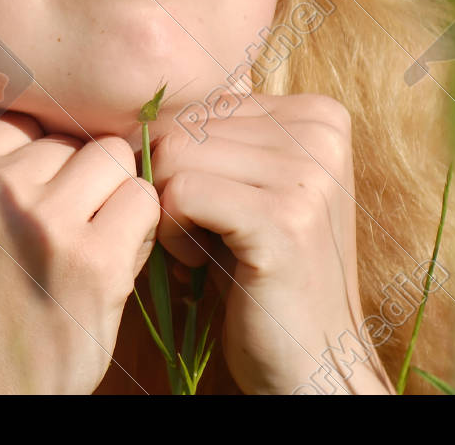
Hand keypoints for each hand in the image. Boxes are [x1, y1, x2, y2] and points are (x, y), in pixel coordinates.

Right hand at [0, 33, 160, 393]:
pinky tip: (110, 258)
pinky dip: (138, 227)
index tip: (29, 199)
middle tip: (54, 229)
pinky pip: (142, 199)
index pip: (18, 114)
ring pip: (110, 156)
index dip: (36, 155)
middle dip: (72, 174)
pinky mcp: (92, 260)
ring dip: (110, 194)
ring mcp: (41, 220)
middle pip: (66, 134)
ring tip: (86, 236)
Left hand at [153, 91, 392, 393]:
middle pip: (179, 125)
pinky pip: (178, 193)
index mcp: (316, 114)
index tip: (212, 208)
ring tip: (204, 248)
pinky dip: (171, 233)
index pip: (197, 103)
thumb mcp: (242, 183)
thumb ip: (212, 133)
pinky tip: (201, 264)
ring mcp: (308, 174)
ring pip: (171, 154)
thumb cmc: (256, 268)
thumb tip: (134, 93)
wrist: (308, 359)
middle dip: (168, 184)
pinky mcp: (283, 218)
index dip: (178, 159)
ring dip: (167, 210)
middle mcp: (320, 131)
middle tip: (202, 234)